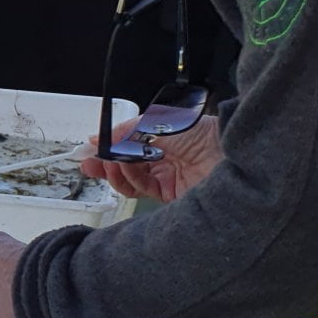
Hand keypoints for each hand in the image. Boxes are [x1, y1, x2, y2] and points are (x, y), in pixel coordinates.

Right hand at [79, 114, 221, 202]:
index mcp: (164, 138)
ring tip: (106, 163)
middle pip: (127, 165)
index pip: (130, 145)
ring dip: (114, 171)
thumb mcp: (159, 122)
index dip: (110, 146)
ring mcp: (167, 177)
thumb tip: (101, 136)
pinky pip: (141, 189)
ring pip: (130, 179)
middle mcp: (165, 159)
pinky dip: (128, 178)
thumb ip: (128, 131)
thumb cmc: (205, 133)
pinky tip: (122, 167)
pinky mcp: (170, 195)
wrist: (230, 155)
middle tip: (87, 163)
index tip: (91, 146)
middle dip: (105, 164)